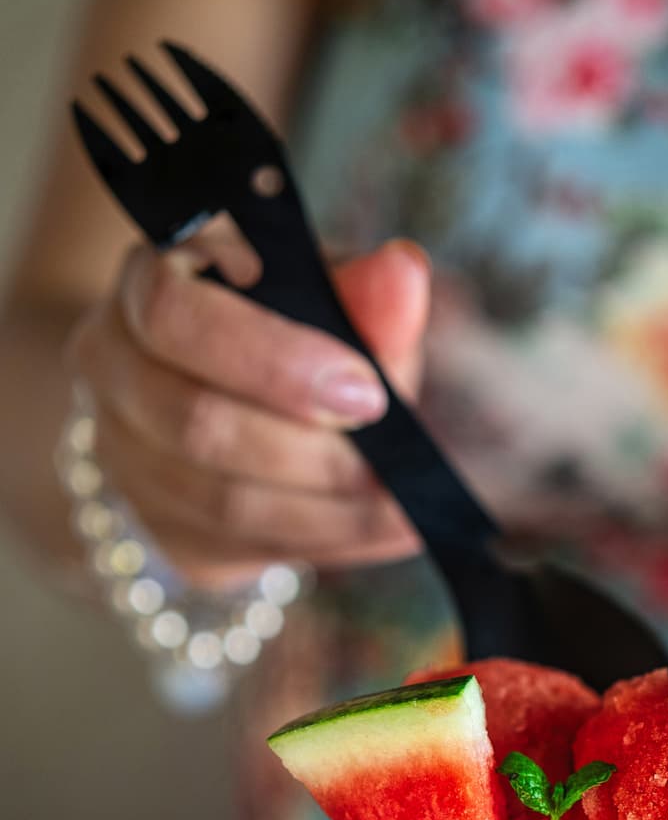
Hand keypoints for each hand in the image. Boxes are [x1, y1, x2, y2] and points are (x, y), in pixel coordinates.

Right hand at [65, 235, 430, 585]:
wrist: (258, 397)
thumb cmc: (297, 331)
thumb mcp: (338, 305)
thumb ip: (367, 297)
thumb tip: (402, 271)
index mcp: (150, 282)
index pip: (174, 316)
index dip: (273, 361)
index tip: (367, 395)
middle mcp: (112, 364)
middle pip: (198, 424)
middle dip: (312, 454)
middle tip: (393, 468)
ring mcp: (122, 450)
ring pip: (220, 502)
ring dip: (326, 513)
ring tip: (401, 510)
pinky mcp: (155, 522)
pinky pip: (239, 549)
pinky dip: (322, 543)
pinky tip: (377, 532)